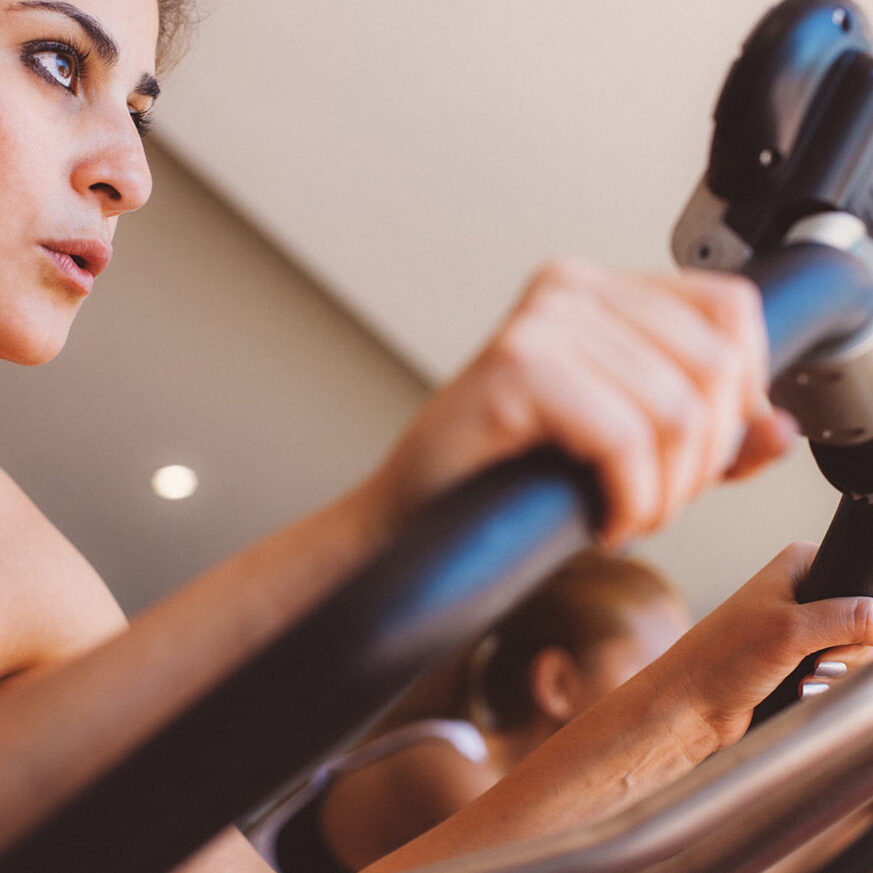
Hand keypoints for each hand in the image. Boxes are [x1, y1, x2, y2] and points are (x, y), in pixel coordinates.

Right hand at [368, 258, 795, 545]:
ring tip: (626, 514)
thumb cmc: (511, 476)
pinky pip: (624, 439)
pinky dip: (629, 499)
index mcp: (600, 291)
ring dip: (665, 492)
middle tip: (657, 501)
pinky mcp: (516, 366)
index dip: (744, 395)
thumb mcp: (629, 445)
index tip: (709, 456)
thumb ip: (707, 433)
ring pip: (675, 410)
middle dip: (702, 460)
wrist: (420, 515)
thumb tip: (776, 430)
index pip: (730, 311)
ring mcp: (541, 322)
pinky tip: (602, 520)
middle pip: (713, 365)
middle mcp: (571, 289)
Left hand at [654, 542, 872, 747]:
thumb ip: (848, 619)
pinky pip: (839, 670)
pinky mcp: (802, 656)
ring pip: (857, 650)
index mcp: (802, 563)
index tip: (849, 634)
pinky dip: (827, 684)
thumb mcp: (791, 631)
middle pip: (866, 620)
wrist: (694, 702)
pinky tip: (801, 688)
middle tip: (818, 660)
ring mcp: (804, 624)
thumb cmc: (725, 656)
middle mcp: (805, 589)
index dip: (866, 612)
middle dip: (849, 650)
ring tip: (804, 677)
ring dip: (836, 672)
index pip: (863, 578)